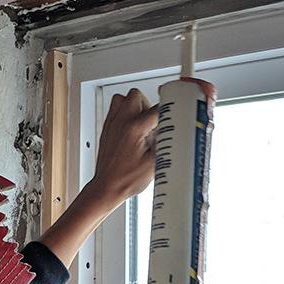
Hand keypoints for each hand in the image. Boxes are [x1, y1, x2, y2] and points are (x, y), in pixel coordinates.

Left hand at [38, 88, 157, 267]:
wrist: (106, 188)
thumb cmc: (125, 180)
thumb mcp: (154, 164)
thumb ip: (167, 144)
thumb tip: (176, 133)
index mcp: (134, 129)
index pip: (157, 109)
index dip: (169, 110)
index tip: (174, 112)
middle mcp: (121, 123)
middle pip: (137, 95)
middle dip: (148, 106)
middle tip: (153, 122)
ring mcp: (111, 124)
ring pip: (123, 98)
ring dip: (134, 106)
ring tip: (141, 123)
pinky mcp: (107, 128)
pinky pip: (115, 109)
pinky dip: (124, 112)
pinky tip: (132, 128)